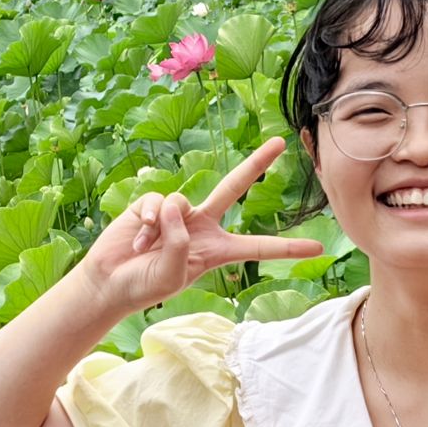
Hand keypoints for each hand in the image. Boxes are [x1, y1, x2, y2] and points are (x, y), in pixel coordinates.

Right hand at [75, 137, 324, 318]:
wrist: (109, 282)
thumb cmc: (145, 285)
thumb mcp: (173, 273)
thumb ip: (179, 241)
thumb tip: (173, 206)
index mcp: (217, 250)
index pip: (258, 246)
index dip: (287, 248)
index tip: (317, 248)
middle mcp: (202, 226)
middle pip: (235, 187)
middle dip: (257, 163)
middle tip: (281, 141)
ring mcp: (177, 213)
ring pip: (181, 201)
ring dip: (161, 228)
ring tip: (145, 249)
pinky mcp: (152, 204)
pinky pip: (158, 201)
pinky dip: (148, 219)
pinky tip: (138, 236)